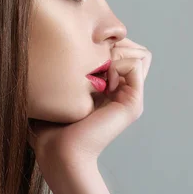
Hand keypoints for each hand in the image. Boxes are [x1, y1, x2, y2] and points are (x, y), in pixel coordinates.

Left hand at [28, 38, 151, 171]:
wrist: (58, 151)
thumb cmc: (51, 122)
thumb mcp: (60, 87)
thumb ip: (72, 67)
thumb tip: (73, 42)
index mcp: (111, 86)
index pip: (125, 48)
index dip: (108, 42)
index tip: (84, 51)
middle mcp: (124, 90)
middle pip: (136, 49)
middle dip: (116, 44)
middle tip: (93, 59)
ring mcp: (131, 97)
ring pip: (141, 54)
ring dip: (118, 53)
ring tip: (98, 71)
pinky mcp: (133, 104)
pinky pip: (136, 65)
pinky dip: (118, 64)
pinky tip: (101, 82)